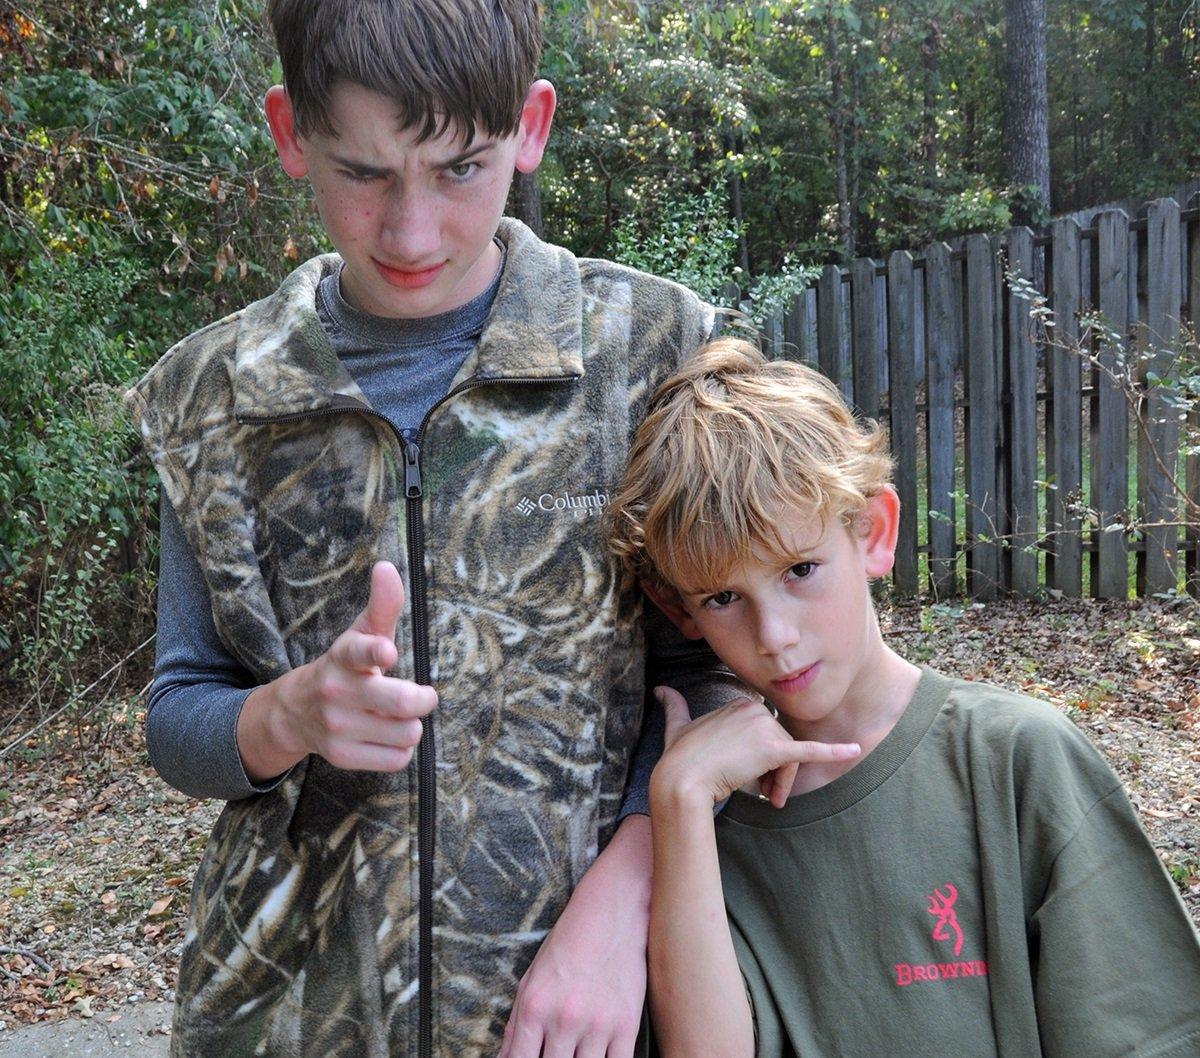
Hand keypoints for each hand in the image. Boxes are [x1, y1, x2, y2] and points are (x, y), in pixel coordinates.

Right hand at [238, 561, 437, 778]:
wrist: (296, 712)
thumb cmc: (346, 667)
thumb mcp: (361, 634)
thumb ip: (382, 605)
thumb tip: (387, 567)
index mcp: (344, 656)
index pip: (359, 651)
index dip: (376, 651)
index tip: (388, 652)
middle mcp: (337, 692)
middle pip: (402, 702)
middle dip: (423, 699)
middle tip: (423, 695)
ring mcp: (337, 727)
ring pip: (407, 733)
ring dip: (411, 726)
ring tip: (397, 716)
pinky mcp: (343, 756)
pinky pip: (397, 759)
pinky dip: (401, 749)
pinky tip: (387, 735)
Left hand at [499, 816, 650, 1057]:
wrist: (612, 911)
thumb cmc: (569, 943)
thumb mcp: (532, 977)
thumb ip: (516, 1024)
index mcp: (534, 1006)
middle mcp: (563, 1018)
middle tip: (557, 1052)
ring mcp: (597, 1025)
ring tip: (577, 1053)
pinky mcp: (626, 1025)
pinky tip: (600, 1057)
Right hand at [652, 686, 860, 808]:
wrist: (682, 778)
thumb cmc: (679, 757)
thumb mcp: (677, 727)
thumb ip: (674, 706)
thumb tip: (661, 690)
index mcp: (738, 705)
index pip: (765, 732)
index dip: (760, 757)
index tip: (746, 774)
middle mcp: (753, 710)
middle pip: (780, 747)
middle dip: (774, 775)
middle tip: (762, 796)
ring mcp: (764, 728)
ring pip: (788, 759)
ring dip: (782, 783)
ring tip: (766, 799)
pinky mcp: (774, 750)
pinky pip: (809, 751)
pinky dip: (834, 752)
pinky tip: (853, 751)